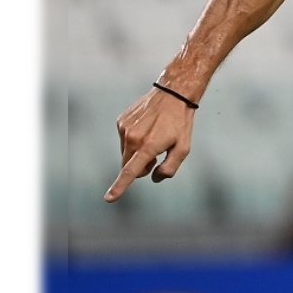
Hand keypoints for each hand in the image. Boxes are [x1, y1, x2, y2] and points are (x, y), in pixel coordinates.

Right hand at [106, 86, 198, 201]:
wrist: (173, 94)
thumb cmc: (180, 122)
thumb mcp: (183, 147)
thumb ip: (169, 167)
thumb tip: (154, 178)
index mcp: (148, 146)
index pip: (131, 171)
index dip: (120, 186)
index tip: (109, 198)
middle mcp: (133, 138)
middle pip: (128, 165)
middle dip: (140, 165)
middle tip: (156, 153)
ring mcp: (124, 128)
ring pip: (125, 152)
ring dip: (137, 151)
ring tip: (153, 135)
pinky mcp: (121, 121)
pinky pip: (124, 139)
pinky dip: (133, 139)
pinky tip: (146, 128)